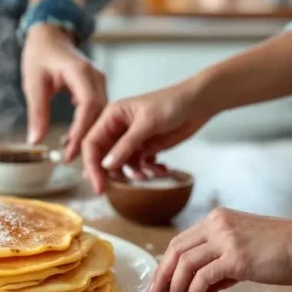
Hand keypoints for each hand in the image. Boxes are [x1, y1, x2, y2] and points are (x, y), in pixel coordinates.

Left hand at [21, 24, 105, 159]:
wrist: (49, 36)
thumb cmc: (39, 55)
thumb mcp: (33, 83)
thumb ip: (37, 111)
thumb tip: (35, 140)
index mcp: (81, 72)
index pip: (89, 106)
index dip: (81, 131)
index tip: (71, 152)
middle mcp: (96, 77)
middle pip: (99, 113)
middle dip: (88, 139)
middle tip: (72, 162)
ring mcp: (99, 82)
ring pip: (101, 115)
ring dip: (89, 135)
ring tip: (74, 156)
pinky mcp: (96, 88)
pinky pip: (97, 111)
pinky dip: (88, 127)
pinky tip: (74, 141)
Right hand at [82, 81, 207, 193]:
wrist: (199, 103)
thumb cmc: (172, 103)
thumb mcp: (146, 123)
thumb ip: (125, 145)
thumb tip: (106, 166)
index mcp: (111, 117)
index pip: (91, 144)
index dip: (91, 166)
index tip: (98, 186)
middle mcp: (117, 129)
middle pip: (103, 158)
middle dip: (113, 174)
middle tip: (120, 188)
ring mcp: (131, 140)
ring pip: (123, 166)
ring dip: (136, 174)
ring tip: (151, 173)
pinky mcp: (145, 148)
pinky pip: (139, 167)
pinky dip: (149, 171)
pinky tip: (162, 169)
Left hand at [147, 208, 291, 291]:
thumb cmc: (281, 250)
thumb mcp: (243, 251)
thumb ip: (220, 265)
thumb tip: (200, 287)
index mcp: (217, 220)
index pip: (180, 241)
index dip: (165, 262)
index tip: (159, 282)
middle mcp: (216, 225)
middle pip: (176, 250)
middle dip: (163, 275)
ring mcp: (225, 240)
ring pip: (185, 263)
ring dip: (176, 286)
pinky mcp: (236, 258)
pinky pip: (203, 277)